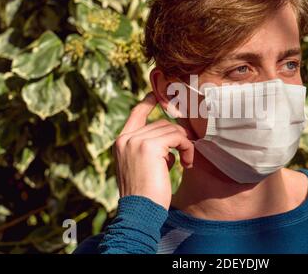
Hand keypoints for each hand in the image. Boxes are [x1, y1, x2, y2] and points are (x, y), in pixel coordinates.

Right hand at [113, 92, 193, 208]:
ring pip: (171, 129)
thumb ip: (150, 149)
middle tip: (186, 156)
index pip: (136, 114)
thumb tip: (171, 138)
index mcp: (121, 143)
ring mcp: (136, 141)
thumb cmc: (145, 194)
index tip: (157, 94)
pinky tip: (186, 163)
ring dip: (184, 145)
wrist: (140, 212)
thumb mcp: (143, 167)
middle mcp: (125, 138)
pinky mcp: (149, 146)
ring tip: (186, 162)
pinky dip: (187, 148)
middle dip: (178, 137)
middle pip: (161, 124)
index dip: (148, 103)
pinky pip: (177, 137)